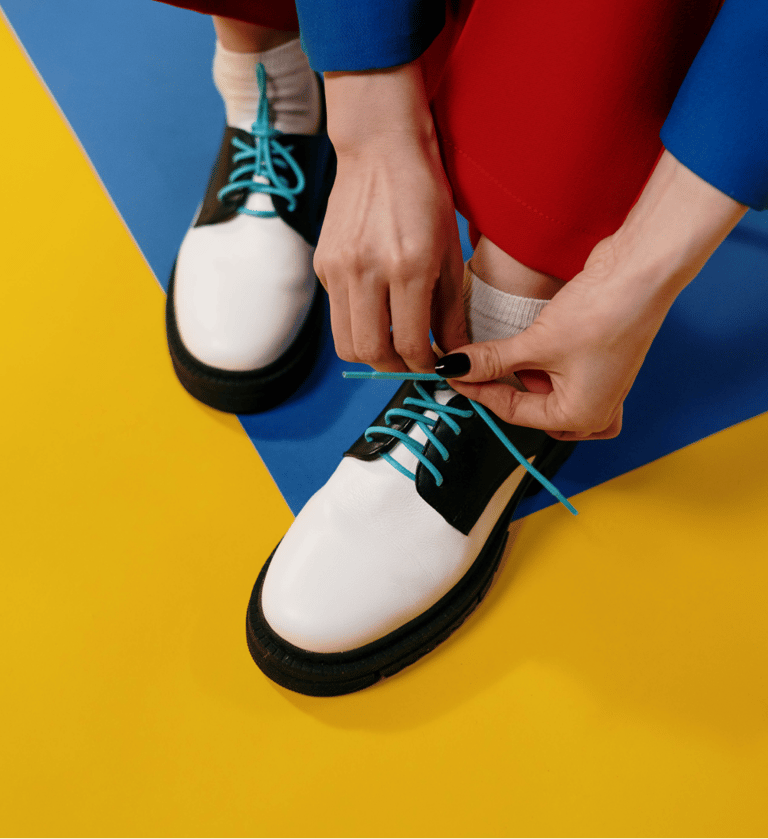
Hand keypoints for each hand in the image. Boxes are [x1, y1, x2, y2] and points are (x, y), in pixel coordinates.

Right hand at [315, 66, 466, 372]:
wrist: (380, 146)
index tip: (434, 364)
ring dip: (371, 353)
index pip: (411, 343)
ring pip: (347, 342)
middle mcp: (367, 271)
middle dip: (395, 368)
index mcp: (408, 267)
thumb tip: (453, 353)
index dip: (424, 365)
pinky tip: (377, 307)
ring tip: (394, 343)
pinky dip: (358, 323)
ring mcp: (338, 269)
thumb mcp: (449, 250)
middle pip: (371, 353)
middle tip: (412, 361)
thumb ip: (450, 310)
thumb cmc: (424, 193)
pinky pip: (338, 314)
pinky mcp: (323, 265)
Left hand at [443, 152, 746, 437]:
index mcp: (582, 416)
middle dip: (503, 386)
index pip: (513, 411)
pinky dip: (543, 367)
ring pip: (547, 393)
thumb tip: (456, 369)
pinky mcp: (601, 364)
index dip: (478, 390)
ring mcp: (602, 387)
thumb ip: (492, 361)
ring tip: (507, 350)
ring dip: (524, 375)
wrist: (641, 273)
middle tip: (473, 365)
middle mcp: (596, 410)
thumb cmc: (603, 313)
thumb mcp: (536, 343)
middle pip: (532, 408)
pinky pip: (563, 377)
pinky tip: (534, 347)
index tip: (452, 374)